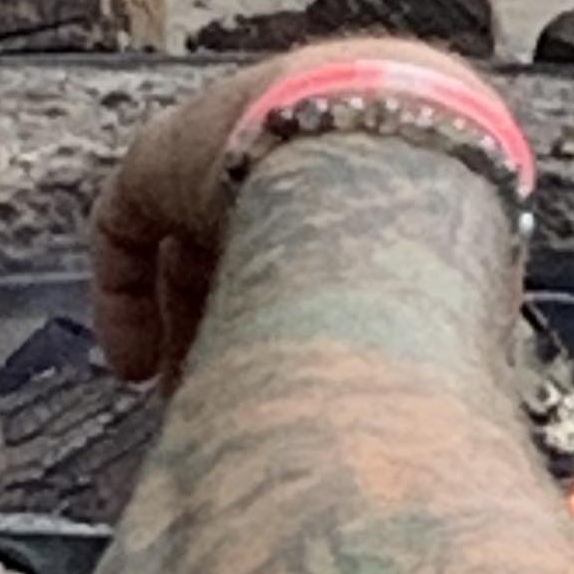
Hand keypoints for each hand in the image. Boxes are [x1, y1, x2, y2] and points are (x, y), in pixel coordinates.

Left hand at [91, 40, 480, 388]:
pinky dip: (124, 299)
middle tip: (233, 408)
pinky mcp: (163, 153)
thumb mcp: (448, 299)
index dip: (307, 329)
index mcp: (379, 176)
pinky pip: (127, 227)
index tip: (299, 390)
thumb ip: (420, 338)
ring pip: (190, 253)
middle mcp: (301, 154)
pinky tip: (135, 365)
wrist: (393, 158)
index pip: (328, 258)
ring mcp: (232, 148)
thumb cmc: (436, 238)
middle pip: (255, 259)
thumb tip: (423, 425)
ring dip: (186, 336)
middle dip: (239, 340)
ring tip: (186, 409)